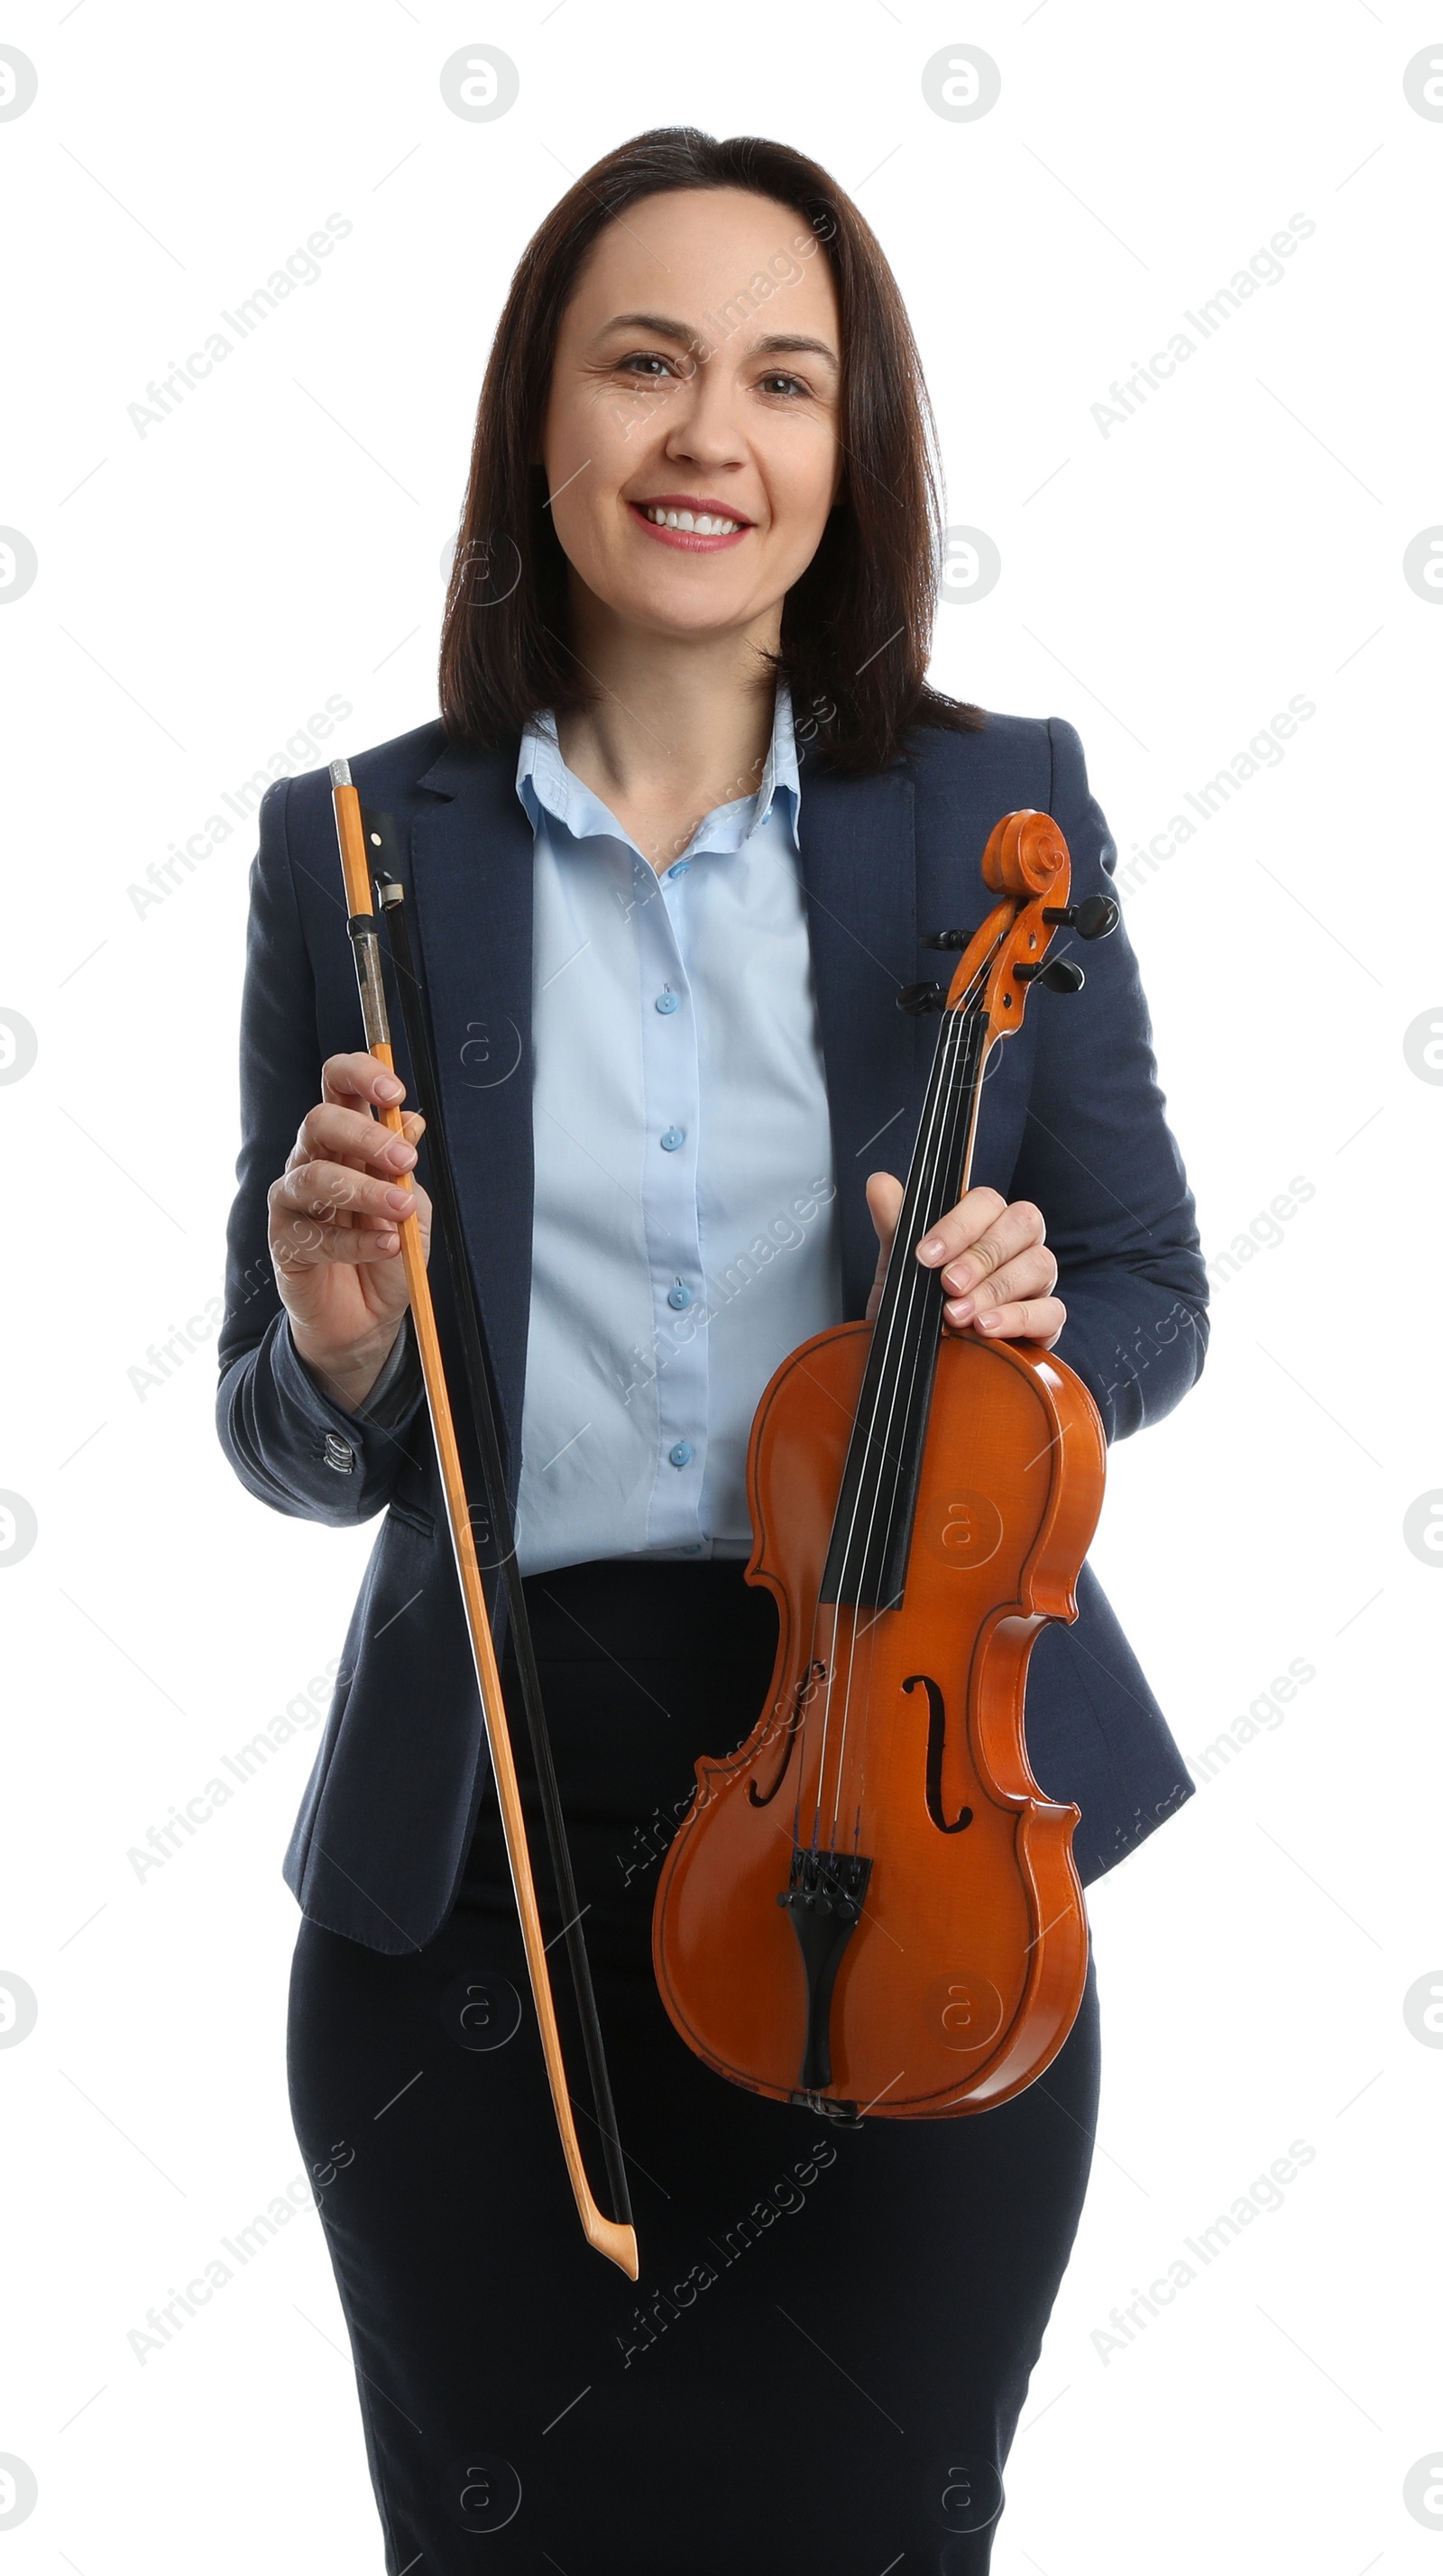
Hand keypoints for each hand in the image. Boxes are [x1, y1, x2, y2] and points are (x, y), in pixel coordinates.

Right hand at [267, 1052, 432, 1409]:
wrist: (368, 1316)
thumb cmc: (387, 1250)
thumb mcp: (410, 1204)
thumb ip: (404, 1166)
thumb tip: (410, 1121)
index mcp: (345, 1140)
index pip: (337, 1086)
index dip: (359, 1076)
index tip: (393, 1090)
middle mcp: (312, 1160)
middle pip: (319, 1123)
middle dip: (365, 1136)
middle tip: (405, 1161)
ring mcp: (292, 1200)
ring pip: (313, 1176)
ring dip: (364, 1191)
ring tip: (400, 1210)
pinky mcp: (284, 1241)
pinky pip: (316, 1234)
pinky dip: (358, 1241)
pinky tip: (387, 1247)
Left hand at [865, 1175, 1063, 1347]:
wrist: (914, 1362)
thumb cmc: (916, 1305)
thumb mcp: (898, 1267)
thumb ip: (893, 1225)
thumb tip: (879, 1183)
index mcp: (984, 1223)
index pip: (987, 1202)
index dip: (959, 1226)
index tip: (926, 1255)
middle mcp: (1016, 1245)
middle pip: (1023, 1224)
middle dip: (981, 1256)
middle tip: (947, 1284)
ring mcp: (1036, 1282)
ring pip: (1040, 1264)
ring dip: (996, 1289)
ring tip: (957, 1315)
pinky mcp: (1046, 1322)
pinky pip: (1051, 1311)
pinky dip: (1019, 1318)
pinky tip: (986, 1329)